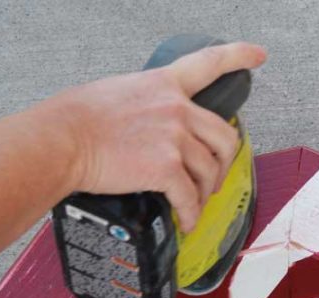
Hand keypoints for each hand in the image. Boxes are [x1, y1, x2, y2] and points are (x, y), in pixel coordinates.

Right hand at [48, 41, 266, 231]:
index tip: (257, 55)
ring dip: (204, 192)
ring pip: (210, 170)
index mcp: (163, 84)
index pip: (207, 63)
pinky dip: (190, 214)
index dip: (238, 56)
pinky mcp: (167, 167)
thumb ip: (146, 106)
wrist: (62, 140)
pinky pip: (190, 197)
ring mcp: (174, 137)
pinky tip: (185, 221)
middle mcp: (176, 108)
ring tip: (193, 204)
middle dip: (223, 163)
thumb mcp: (117, 95)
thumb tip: (150, 128)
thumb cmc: (76, 121)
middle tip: (212, 180)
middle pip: (225, 135)